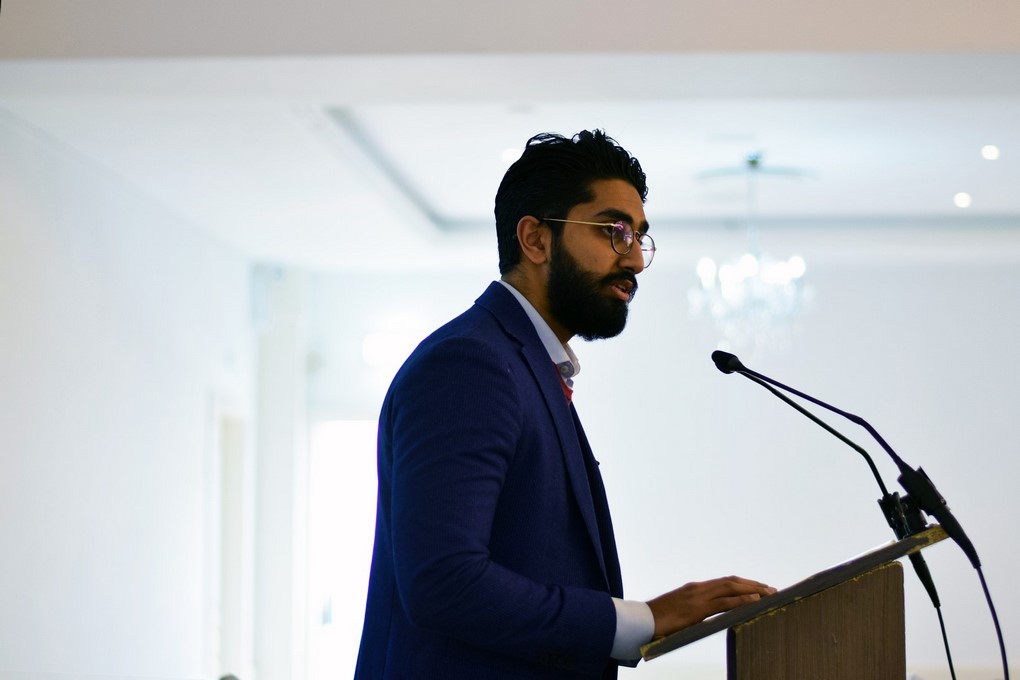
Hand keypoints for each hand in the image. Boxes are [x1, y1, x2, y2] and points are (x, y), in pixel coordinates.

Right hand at [646, 575, 776, 637]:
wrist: (642, 620)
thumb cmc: (657, 619)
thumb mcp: (678, 611)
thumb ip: (692, 610)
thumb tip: (701, 616)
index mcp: (694, 589)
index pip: (724, 582)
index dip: (742, 584)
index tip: (757, 587)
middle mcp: (699, 589)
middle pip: (731, 582)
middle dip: (752, 584)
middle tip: (770, 589)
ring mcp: (699, 597)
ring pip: (731, 588)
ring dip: (752, 590)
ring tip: (769, 593)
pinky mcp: (698, 609)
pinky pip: (725, 603)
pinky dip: (742, 601)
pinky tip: (755, 602)